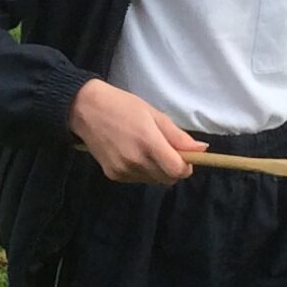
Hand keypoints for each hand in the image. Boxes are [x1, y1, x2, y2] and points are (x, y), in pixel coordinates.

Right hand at [68, 79, 206, 184]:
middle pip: (167, 178)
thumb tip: (201, 149)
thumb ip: (178, 136)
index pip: (177, 170)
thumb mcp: (154, 114)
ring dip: (157, 170)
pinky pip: (138, 179)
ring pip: (153, 180)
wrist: (85, 109)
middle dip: (173, 168)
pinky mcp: (113, 176)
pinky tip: (132, 154)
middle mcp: (136, 161)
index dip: (186, 166)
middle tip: (166, 150)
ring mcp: (123, 170)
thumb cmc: (123, 106)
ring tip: (145, 149)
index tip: (185, 156)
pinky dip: (142, 171)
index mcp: (148, 143)